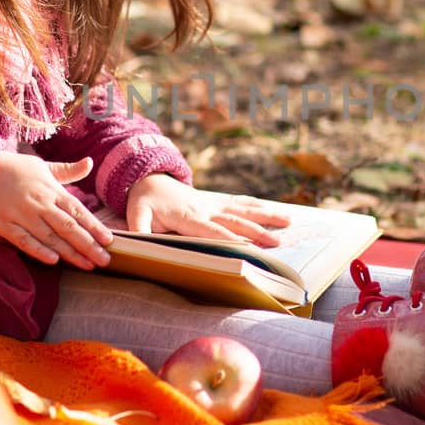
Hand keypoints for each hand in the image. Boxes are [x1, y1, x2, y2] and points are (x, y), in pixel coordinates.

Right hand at [0, 152, 113, 268]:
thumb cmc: (16, 170)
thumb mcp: (44, 166)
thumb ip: (68, 170)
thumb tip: (89, 162)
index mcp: (52, 190)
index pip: (78, 211)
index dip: (94, 226)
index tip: (109, 241)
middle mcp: (40, 203)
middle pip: (68, 227)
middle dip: (88, 245)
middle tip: (105, 260)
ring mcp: (22, 215)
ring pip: (50, 237)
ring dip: (70, 253)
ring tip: (87, 265)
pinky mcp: (4, 225)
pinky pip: (24, 240)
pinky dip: (38, 250)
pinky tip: (53, 261)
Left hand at [124, 176, 289, 246]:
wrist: (150, 177)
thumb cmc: (143, 201)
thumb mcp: (136, 215)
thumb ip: (140, 230)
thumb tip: (140, 245)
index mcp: (188, 216)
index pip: (211, 231)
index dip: (230, 239)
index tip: (248, 247)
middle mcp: (205, 209)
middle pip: (234, 221)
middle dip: (256, 231)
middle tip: (277, 242)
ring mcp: (213, 204)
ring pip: (244, 210)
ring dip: (266, 216)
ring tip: (289, 221)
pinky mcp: (216, 202)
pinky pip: (241, 203)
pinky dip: (258, 207)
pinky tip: (276, 212)